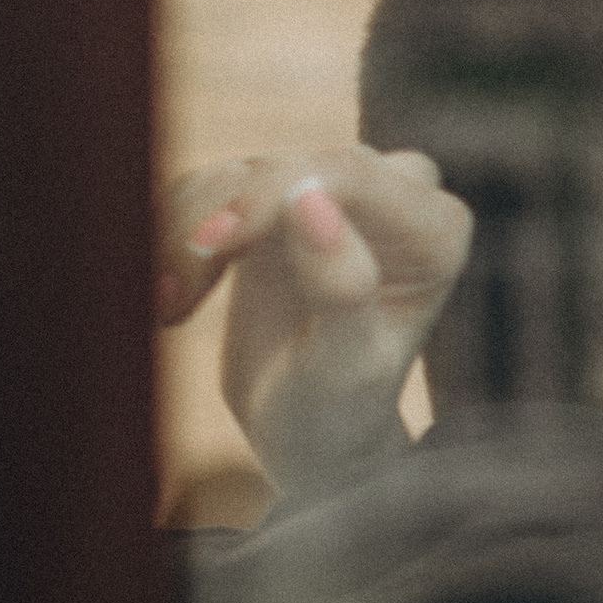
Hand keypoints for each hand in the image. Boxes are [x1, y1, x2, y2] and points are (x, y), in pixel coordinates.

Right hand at [156, 144, 472, 493]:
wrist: (307, 436)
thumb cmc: (340, 413)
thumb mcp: (343, 369)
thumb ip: (341, 289)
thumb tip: (310, 200)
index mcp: (435, 230)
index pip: (351, 174)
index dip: (272, 194)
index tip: (210, 241)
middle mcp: (395, 195)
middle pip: (291, 166)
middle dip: (221, 220)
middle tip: (169, 294)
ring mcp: (333, 191)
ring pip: (240, 175)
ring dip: (188, 234)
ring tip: (167, 310)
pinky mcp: (278, 199)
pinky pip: (212, 189)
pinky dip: (174, 233)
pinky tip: (167, 298)